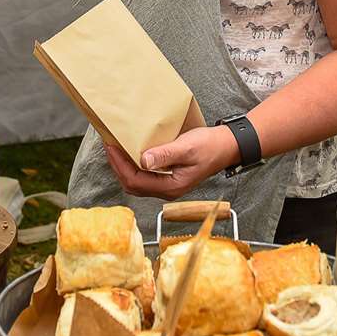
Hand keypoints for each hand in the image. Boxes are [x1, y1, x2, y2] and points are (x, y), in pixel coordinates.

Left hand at [102, 127, 239, 199]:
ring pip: (137, 181)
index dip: (120, 165)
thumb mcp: (187, 147)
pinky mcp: (168, 177)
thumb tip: (143, 160)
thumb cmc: (211, 146)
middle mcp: (167, 190)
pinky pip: (144, 176)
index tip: (111, 147)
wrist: (227, 146)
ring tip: (116, 148)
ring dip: (124, 166)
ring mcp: (167, 185)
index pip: (136, 181)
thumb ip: (165, 155)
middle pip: (133, 185)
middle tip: (109, 146)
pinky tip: (131, 152)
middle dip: (118, 166)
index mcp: (172, 186)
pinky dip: (134, 165)